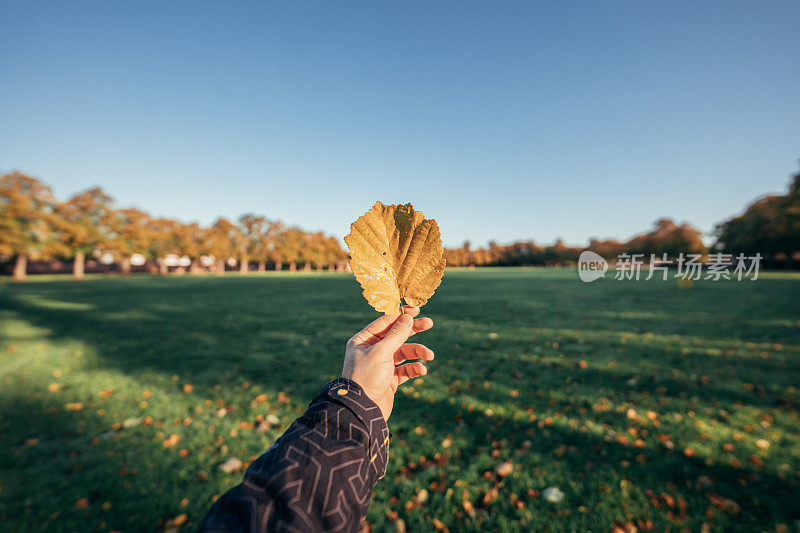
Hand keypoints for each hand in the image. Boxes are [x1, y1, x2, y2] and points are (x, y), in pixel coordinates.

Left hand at [342, 306, 433, 421]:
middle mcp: (371, 351)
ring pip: (403, 353)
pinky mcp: (389, 379)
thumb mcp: (381, 352)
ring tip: (429, 355)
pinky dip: (414, 369)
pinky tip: (421, 371)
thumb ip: (396, 334)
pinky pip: (405, 370)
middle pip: (396, 335)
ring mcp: (381, 365)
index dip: (401, 315)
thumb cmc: (366, 377)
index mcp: (363, 340)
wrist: (362, 410)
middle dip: (413, 330)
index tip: (417, 309)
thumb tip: (407, 317)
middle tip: (429, 323)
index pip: (384, 322)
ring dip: (417, 352)